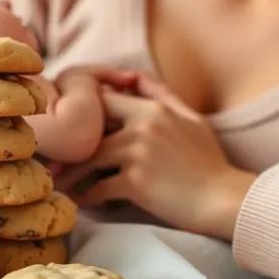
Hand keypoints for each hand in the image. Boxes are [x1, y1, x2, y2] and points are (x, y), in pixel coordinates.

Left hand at [56, 73, 256, 238]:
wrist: (224, 200)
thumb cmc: (210, 162)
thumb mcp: (192, 120)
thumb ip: (163, 95)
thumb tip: (136, 75)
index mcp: (154, 109)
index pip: (106, 100)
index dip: (87, 113)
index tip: (73, 129)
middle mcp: (143, 126)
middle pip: (92, 130)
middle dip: (71, 143)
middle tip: (54, 157)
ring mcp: (138, 153)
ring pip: (90, 159)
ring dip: (72, 173)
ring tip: (61, 183)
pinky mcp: (135, 182)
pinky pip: (99, 188)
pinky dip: (87, 196)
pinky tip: (83, 202)